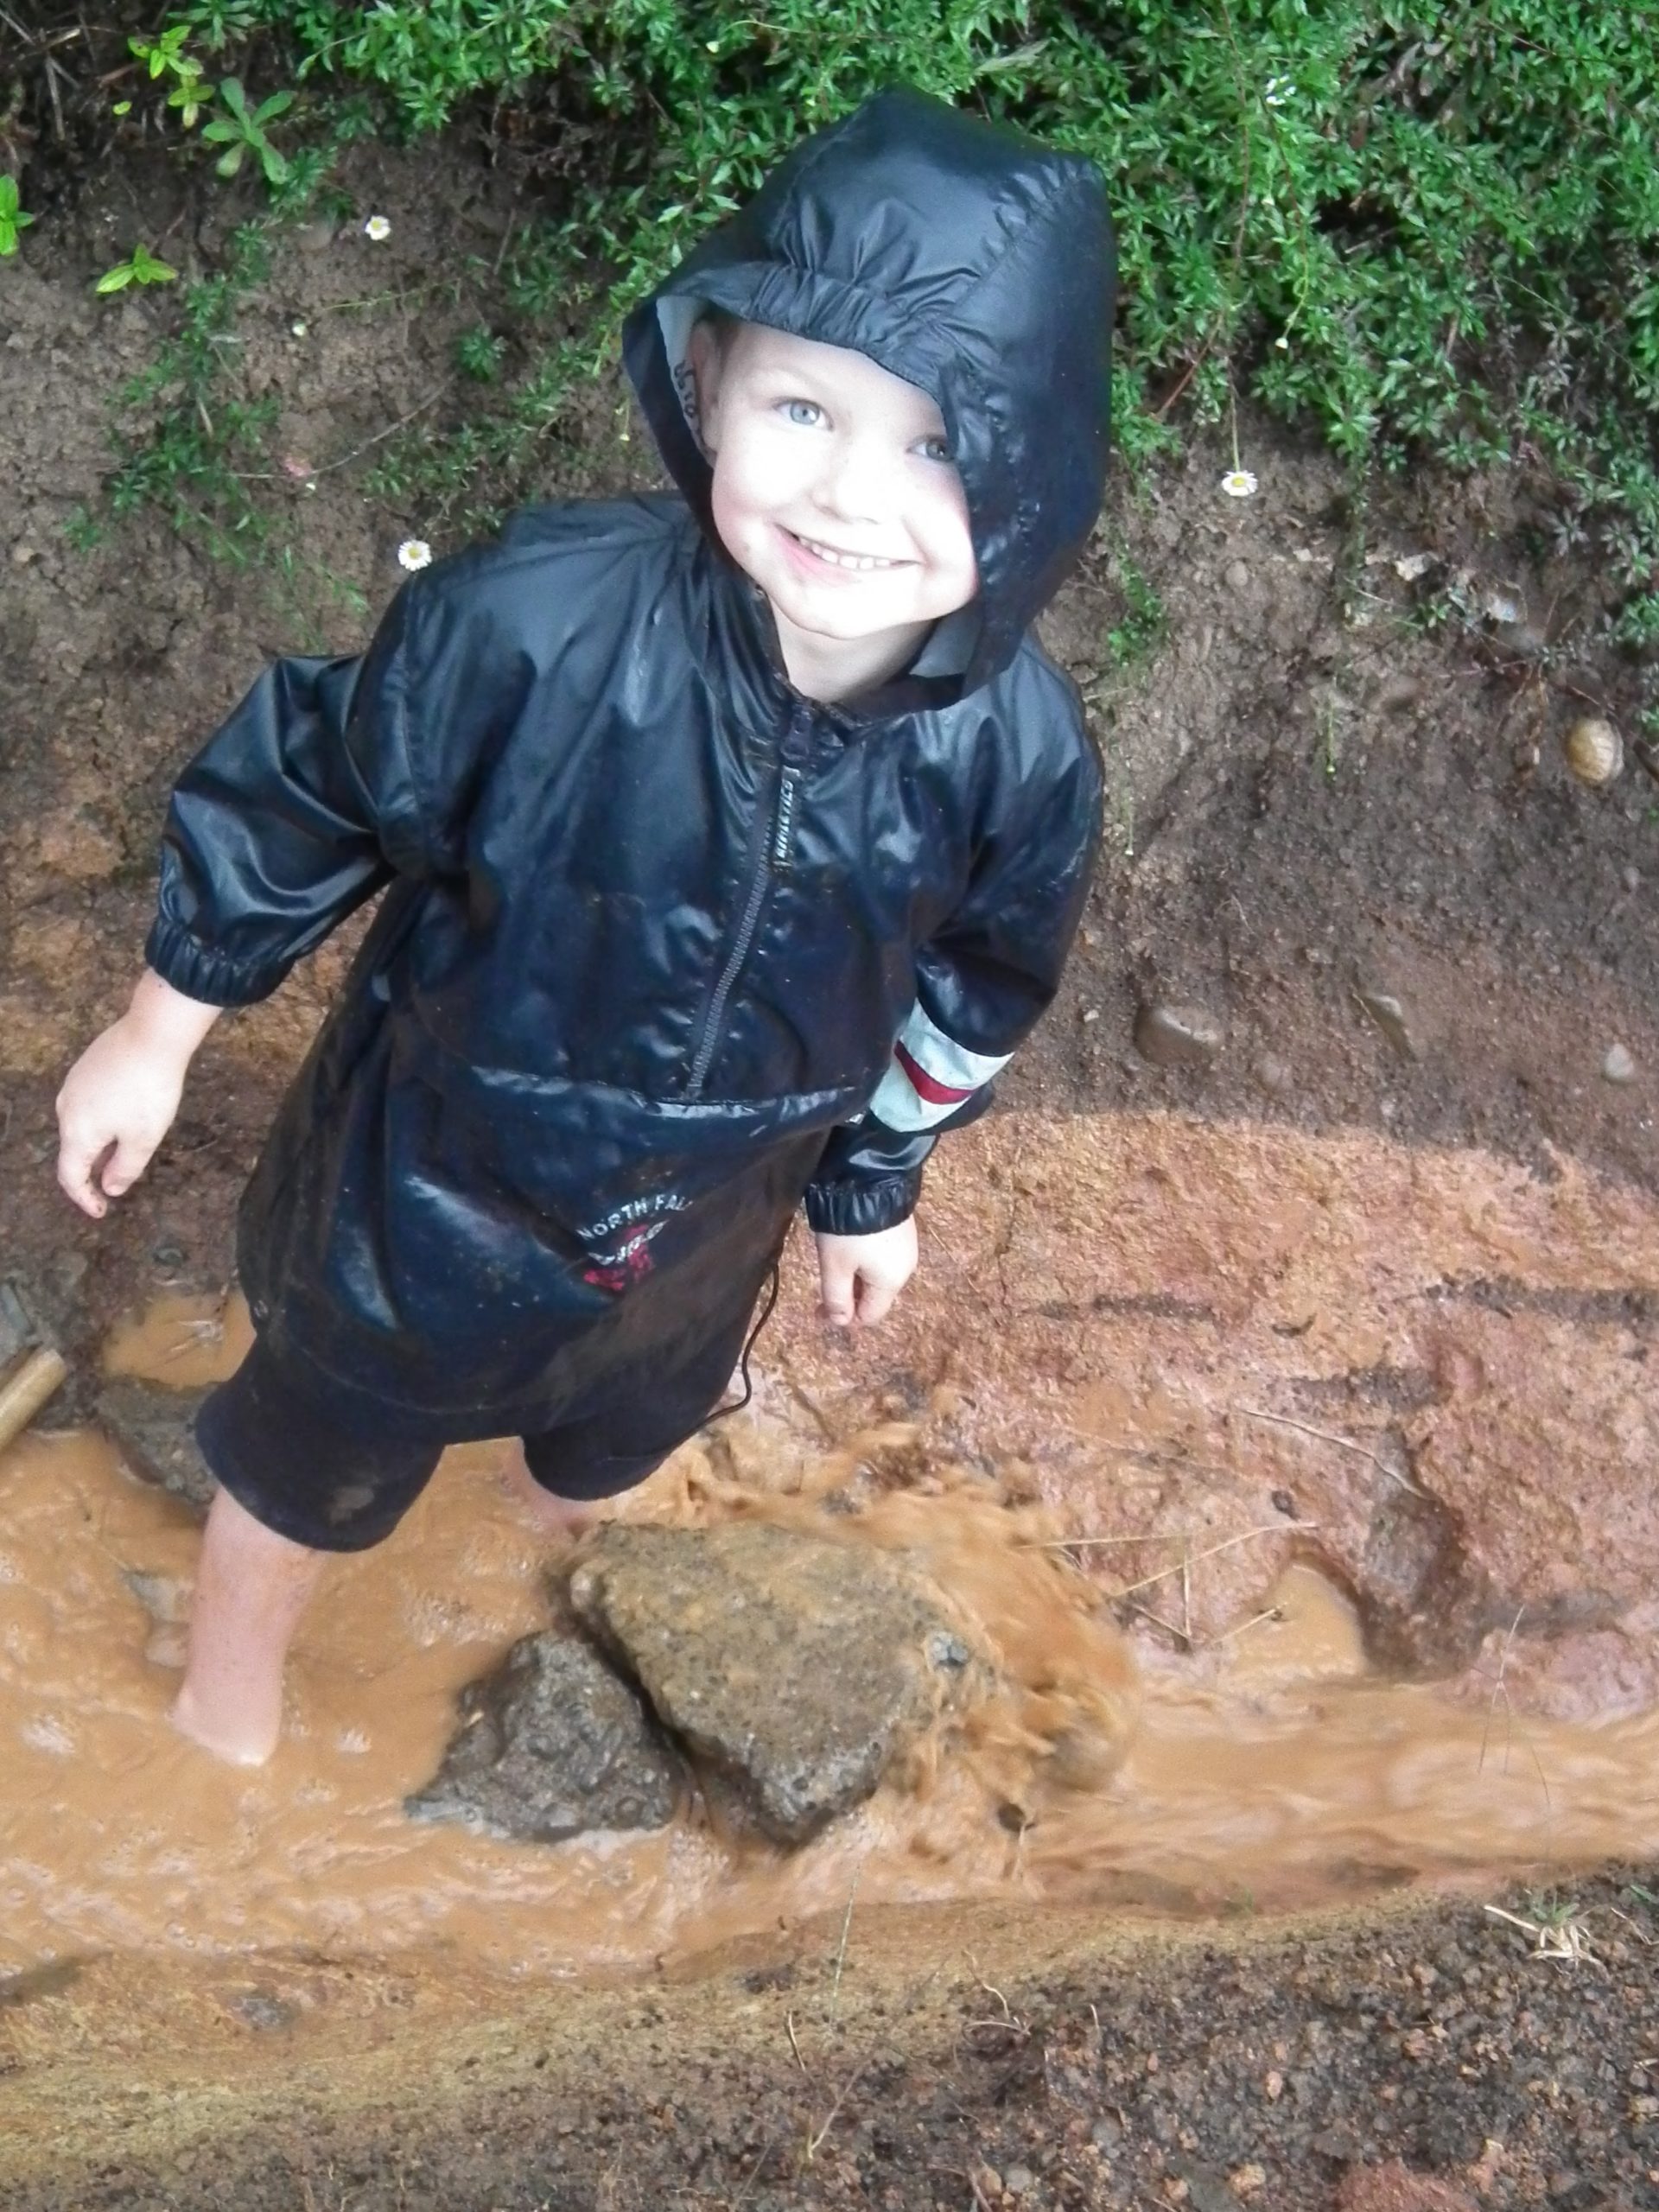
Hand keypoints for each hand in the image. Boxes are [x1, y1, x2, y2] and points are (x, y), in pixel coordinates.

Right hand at [56, 971, 220, 1218]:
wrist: (152, 1034)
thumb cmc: (149, 1091)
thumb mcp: (142, 1138)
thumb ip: (124, 1169)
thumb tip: (110, 1188)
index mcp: (77, 1132)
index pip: (70, 1176)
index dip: (84, 1198)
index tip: (101, 1211)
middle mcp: (66, 1108)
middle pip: (74, 1151)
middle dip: (92, 1172)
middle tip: (114, 1184)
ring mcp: (74, 1084)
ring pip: (80, 1126)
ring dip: (98, 1146)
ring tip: (123, 1154)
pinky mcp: (87, 1067)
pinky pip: (88, 1105)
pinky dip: (101, 1122)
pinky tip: (125, 1118)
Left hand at [814, 1217, 918, 1327]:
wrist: (870, 1180)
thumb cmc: (849, 1230)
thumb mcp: (835, 1266)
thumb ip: (836, 1298)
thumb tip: (840, 1323)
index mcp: (890, 1283)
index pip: (869, 1316)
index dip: (843, 1318)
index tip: (817, 1310)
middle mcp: (905, 1269)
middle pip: (874, 1296)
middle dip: (848, 1296)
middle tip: (821, 1285)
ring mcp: (907, 1248)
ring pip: (877, 1276)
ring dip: (855, 1278)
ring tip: (834, 1263)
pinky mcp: (903, 1230)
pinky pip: (883, 1257)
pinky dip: (865, 1260)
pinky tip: (850, 1247)